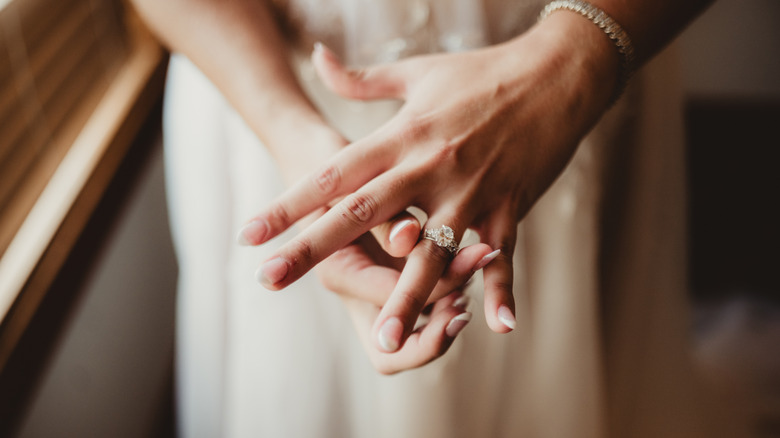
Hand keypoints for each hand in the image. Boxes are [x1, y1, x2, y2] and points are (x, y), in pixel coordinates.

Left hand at [245, 14, 618, 351]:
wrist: (555, 74)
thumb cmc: (481, 73)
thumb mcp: (416, 73)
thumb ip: (360, 80)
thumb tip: (316, 58)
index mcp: (401, 137)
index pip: (333, 175)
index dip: (288, 204)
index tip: (250, 233)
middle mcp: (429, 168)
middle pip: (362, 215)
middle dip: (312, 249)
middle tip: (270, 281)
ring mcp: (471, 193)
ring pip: (432, 253)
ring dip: (408, 297)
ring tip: (384, 339)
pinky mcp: (509, 207)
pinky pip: (502, 256)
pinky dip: (500, 289)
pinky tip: (497, 328)